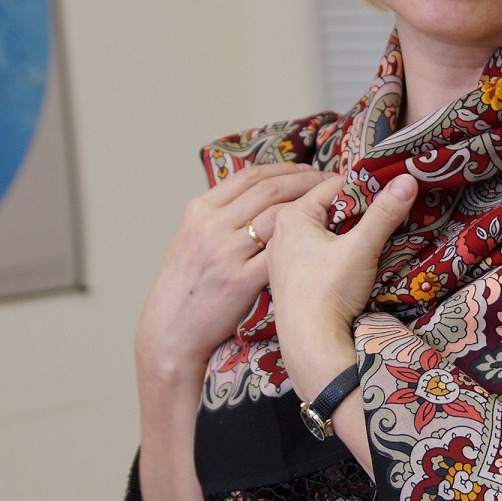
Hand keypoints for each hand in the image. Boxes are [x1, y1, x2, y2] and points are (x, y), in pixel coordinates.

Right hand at [135, 161, 326, 388]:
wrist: (169, 331)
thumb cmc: (183, 288)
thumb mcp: (190, 239)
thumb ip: (219, 217)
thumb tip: (257, 199)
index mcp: (198, 210)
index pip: (249, 176)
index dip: (285, 169)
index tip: (308, 170)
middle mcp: (211, 226)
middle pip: (269, 190)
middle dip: (306, 181)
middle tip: (331, 182)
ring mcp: (225, 253)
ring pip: (279, 216)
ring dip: (311, 207)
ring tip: (332, 207)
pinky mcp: (240, 282)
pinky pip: (279, 253)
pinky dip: (304, 242)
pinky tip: (321, 241)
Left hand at [265, 171, 417, 400]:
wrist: (310, 344)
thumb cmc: (330, 291)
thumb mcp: (362, 247)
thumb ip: (385, 212)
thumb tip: (408, 179)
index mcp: (292, 215)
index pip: (333, 185)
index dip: (364, 188)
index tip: (387, 196)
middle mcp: (279, 231)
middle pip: (324, 207)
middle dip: (353, 210)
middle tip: (381, 216)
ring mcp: (280, 256)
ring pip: (318, 230)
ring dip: (342, 231)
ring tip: (367, 238)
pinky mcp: (286, 278)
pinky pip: (311, 251)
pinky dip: (330, 250)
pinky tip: (345, 263)